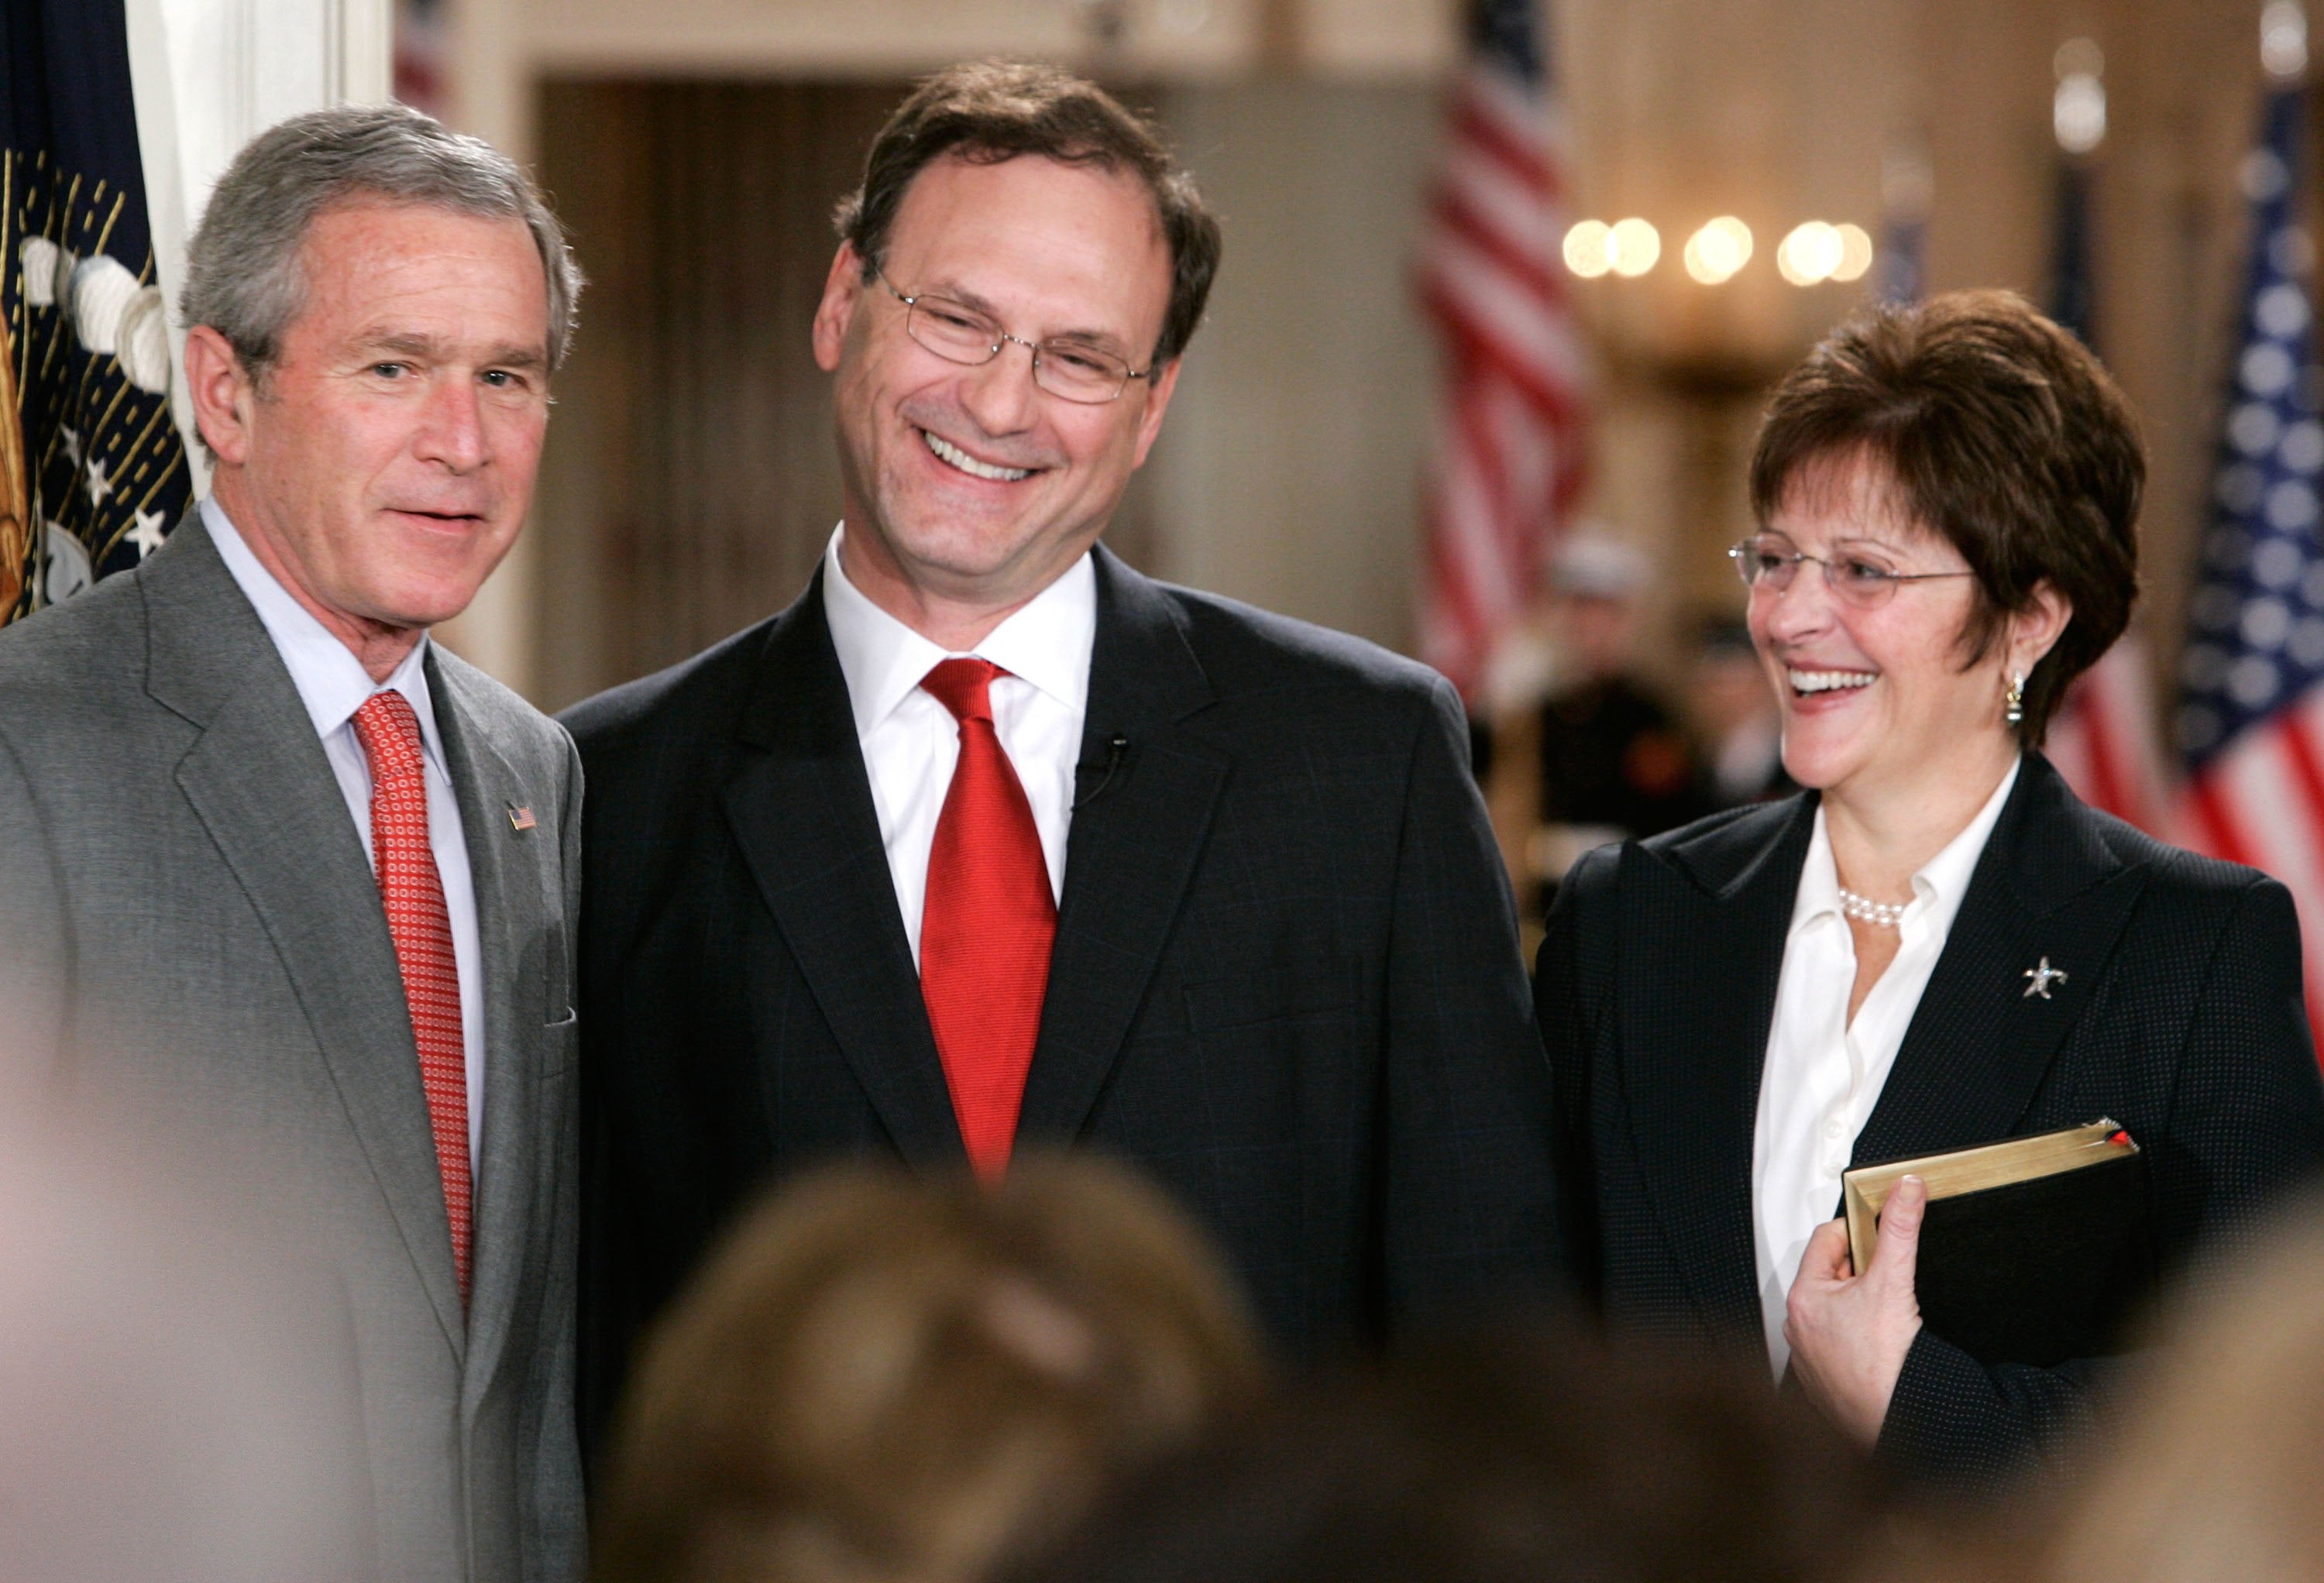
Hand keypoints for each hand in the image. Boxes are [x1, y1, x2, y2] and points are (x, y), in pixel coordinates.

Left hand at [1783, 1174, 1926, 1445]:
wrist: (1895, 1423)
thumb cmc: (1885, 1364)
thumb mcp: (1893, 1281)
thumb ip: (1899, 1229)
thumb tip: (1905, 1190)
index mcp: (1803, 1297)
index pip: (1827, 1240)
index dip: (1860, 1234)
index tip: (1881, 1240)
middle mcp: (1797, 1327)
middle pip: (1831, 1275)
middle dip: (1862, 1272)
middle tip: (1889, 1284)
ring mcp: (1808, 1357)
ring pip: (1835, 1312)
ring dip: (1860, 1307)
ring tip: (1887, 1319)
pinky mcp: (1823, 1383)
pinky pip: (1837, 1345)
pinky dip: (1857, 1339)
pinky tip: (1880, 1347)